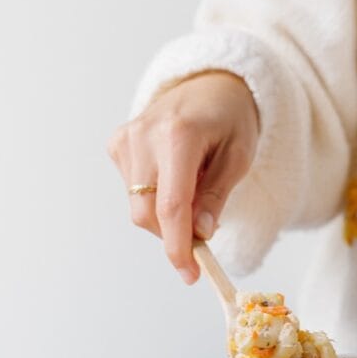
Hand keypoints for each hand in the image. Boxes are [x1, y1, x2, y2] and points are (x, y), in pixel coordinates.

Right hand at [108, 71, 258, 282]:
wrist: (209, 84)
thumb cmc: (230, 120)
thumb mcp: (239, 156)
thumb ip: (216, 196)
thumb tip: (200, 234)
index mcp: (178, 135)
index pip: (171, 206)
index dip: (178, 247)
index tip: (190, 273)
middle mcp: (144, 135)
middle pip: (147, 213)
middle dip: (173, 234)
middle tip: (202, 236)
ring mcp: (126, 139)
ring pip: (138, 207)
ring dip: (166, 214)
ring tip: (193, 188)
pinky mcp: (117, 144)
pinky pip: (133, 192)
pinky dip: (155, 197)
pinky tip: (173, 176)